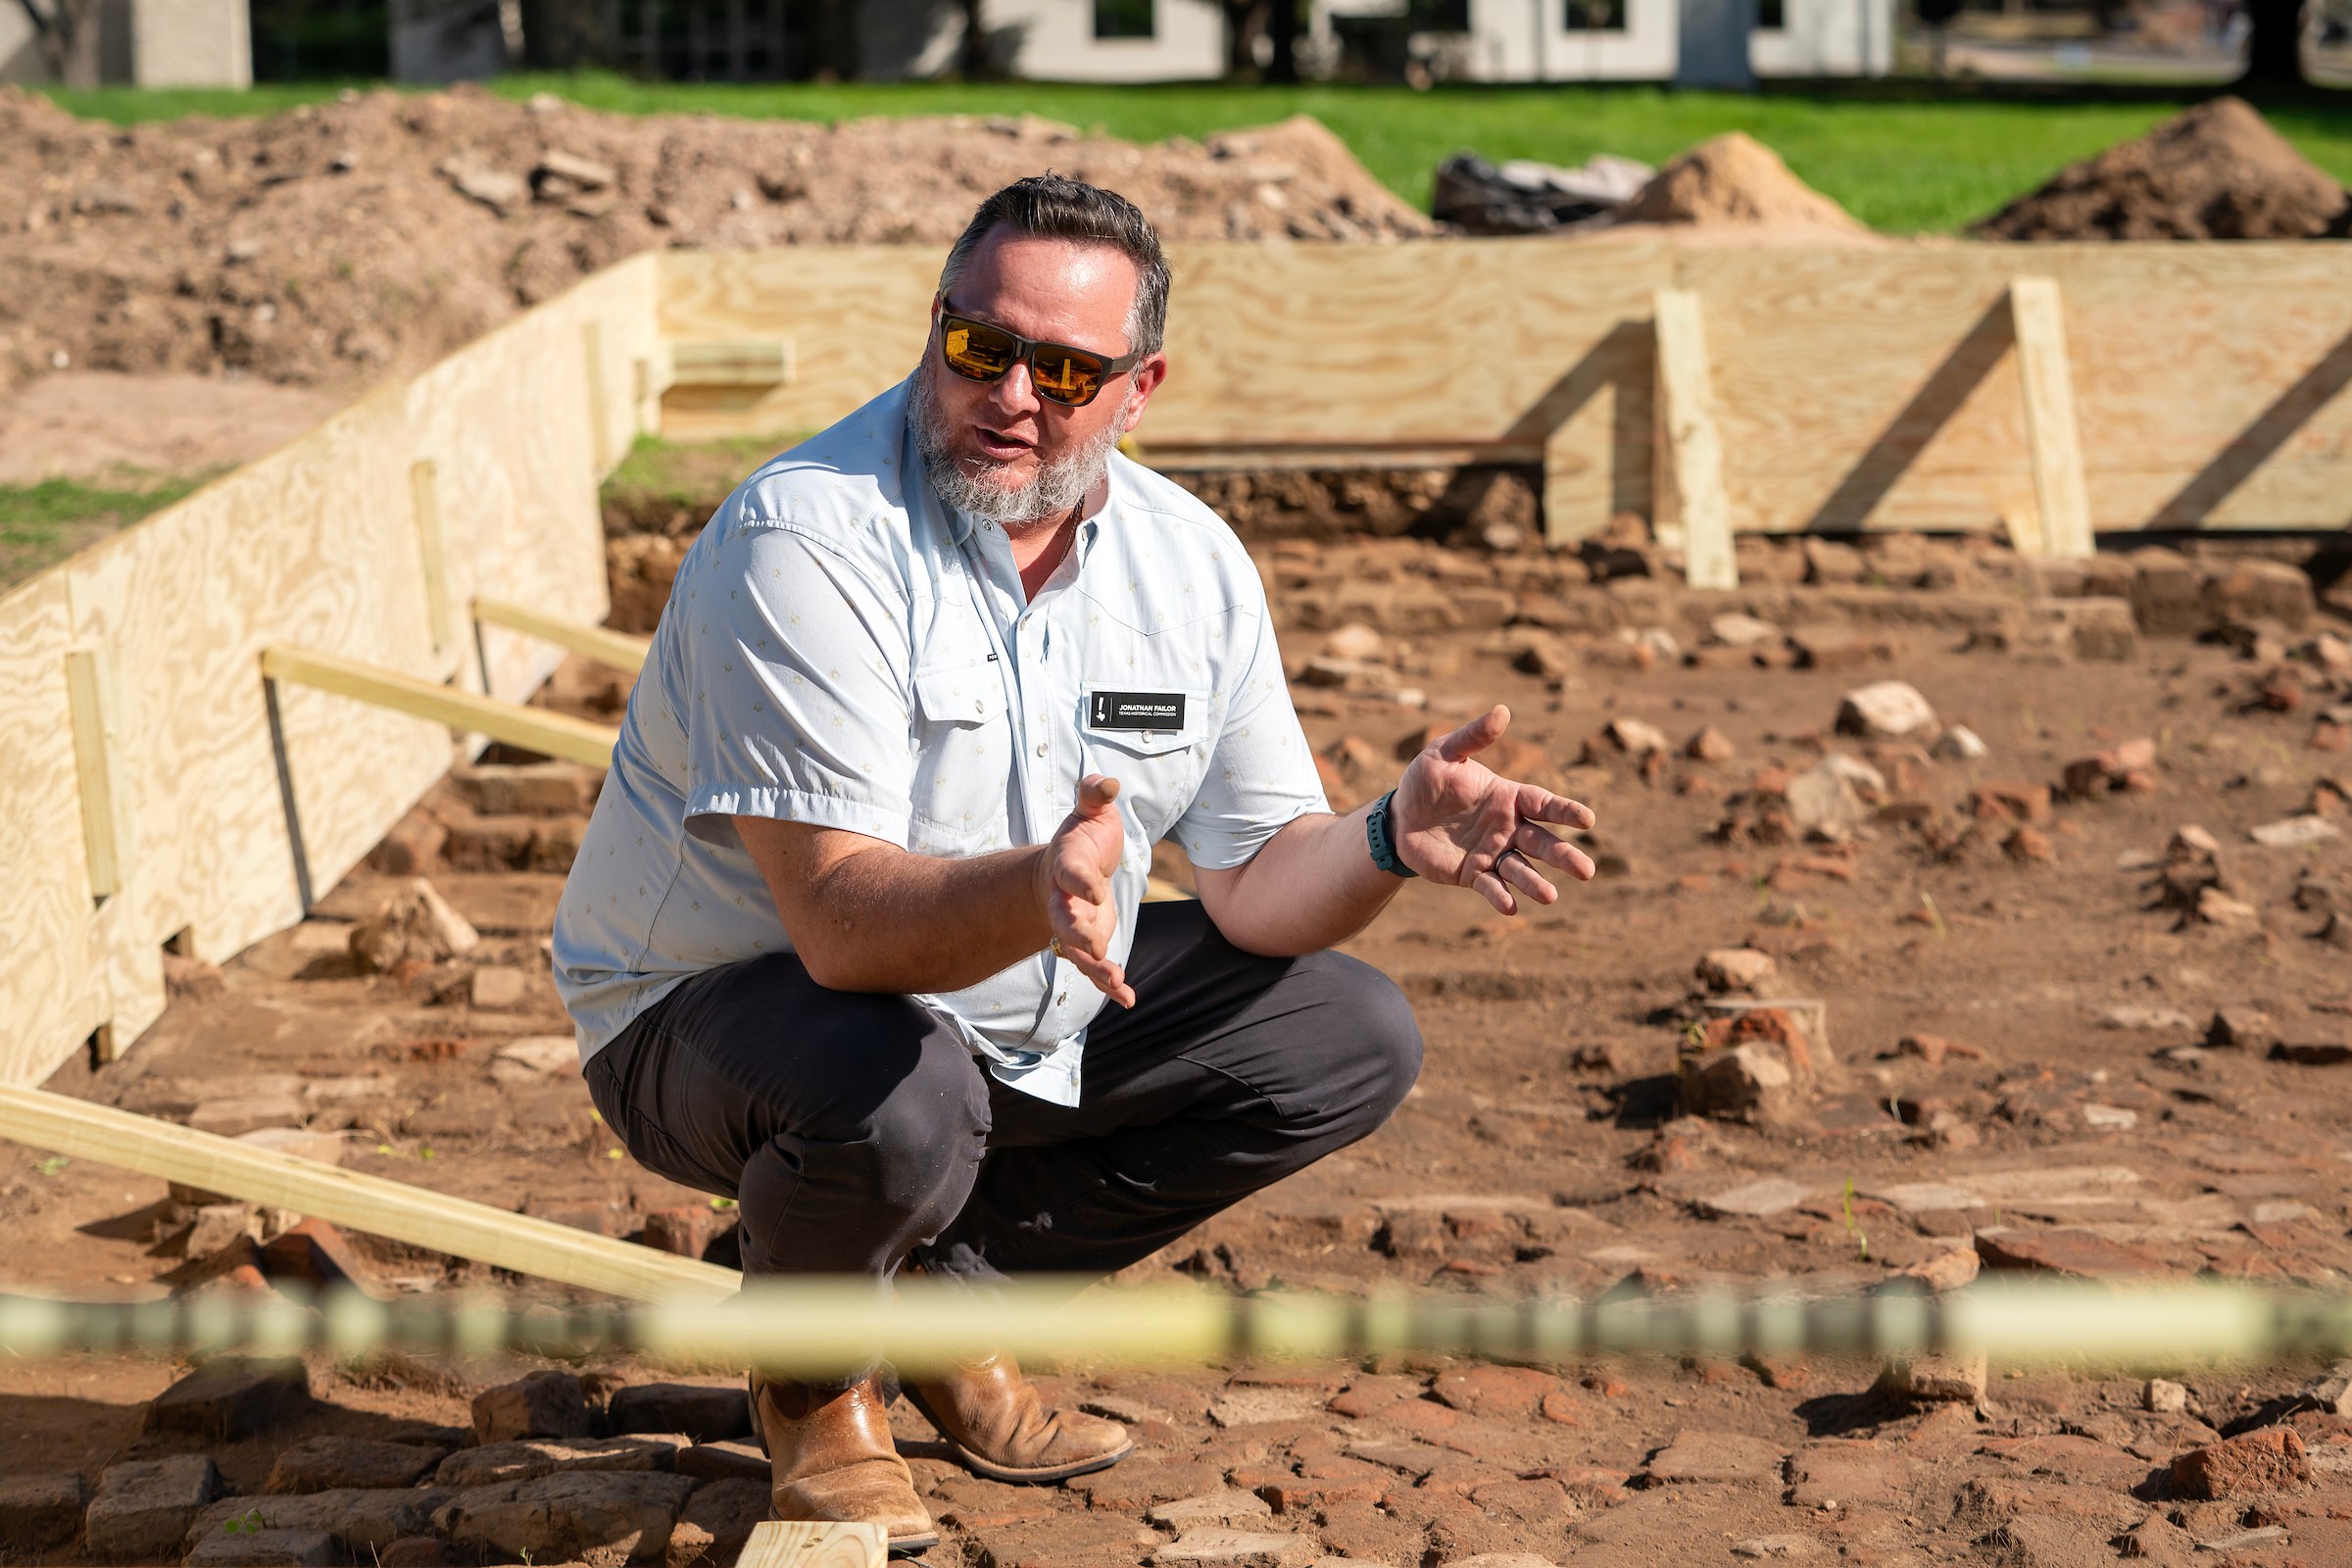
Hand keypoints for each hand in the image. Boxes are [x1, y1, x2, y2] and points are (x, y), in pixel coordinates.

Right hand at [1035, 773, 1135, 1006]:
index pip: (1070, 875)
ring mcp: (1075, 925)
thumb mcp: (1092, 813)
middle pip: (1064, 920)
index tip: (1096, 890)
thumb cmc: (1083, 839)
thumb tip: (1108, 782)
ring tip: (1117, 981)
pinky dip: (1108, 984)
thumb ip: (1096, 795)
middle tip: (1094, 946)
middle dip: (1077, 934)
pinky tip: (1127, 999)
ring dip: (1095, 966)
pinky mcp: (1088, 942)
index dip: (1081, 883)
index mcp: (1067, 866)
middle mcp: (1064, 900)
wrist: (1068, 870)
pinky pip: (1094, 967)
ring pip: (1077, 951)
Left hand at [1393, 706, 1597, 914]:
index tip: (1587, 819)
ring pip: (1521, 869)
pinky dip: (1500, 897)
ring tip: (1550, 896)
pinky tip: (1510, 907)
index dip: (1565, 811)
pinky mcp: (1473, 875)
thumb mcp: (1444, 753)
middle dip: (1563, 856)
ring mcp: (1492, 853)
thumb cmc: (1426, 781)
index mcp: (1508, 797)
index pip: (1544, 804)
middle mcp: (1508, 828)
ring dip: (1535, 883)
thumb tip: (1503, 711)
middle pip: (1541, 843)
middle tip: (1587, 871)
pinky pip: (1491, 887)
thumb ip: (1473, 737)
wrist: (1400, 817)